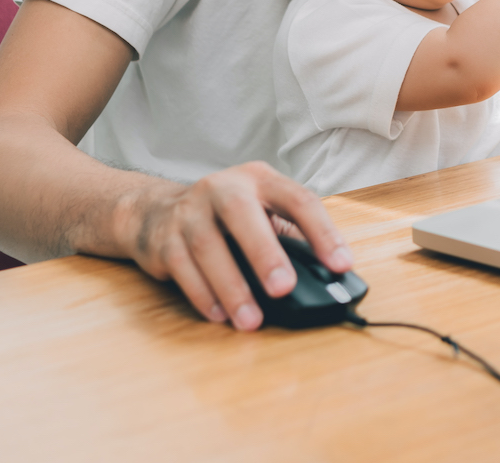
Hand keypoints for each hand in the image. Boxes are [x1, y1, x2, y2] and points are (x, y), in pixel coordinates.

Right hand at [124, 161, 352, 330]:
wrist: (157, 211)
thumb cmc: (225, 216)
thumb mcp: (261, 212)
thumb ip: (289, 236)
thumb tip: (324, 276)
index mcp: (261, 179)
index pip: (299, 199)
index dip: (323, 232)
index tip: (341, 265)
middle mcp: (224, 188)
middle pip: (242, 215)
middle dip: (265, 254)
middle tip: (284, 289)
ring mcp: (190, 211)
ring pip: (208, 247)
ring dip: (232, 288)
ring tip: (251, 320)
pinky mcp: (165, 239)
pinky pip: (183, 268)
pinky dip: (203, 295)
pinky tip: (220, 315)